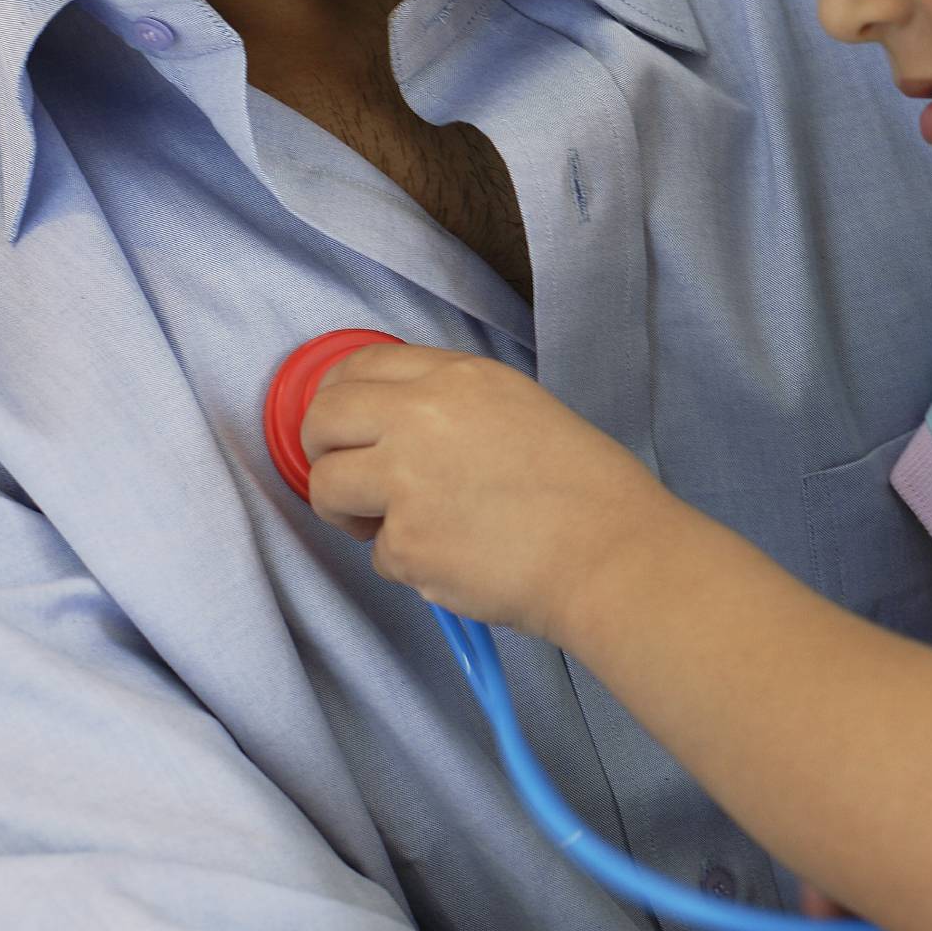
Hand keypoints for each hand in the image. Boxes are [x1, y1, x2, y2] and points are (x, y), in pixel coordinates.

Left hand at [301, 344, 672, 642]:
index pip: (359, 366)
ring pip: (327, 487)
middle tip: (348, 482)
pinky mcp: (407, 543)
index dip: (338, 397)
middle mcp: (422, 416)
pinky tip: (458, 560)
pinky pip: (377, 554)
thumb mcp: (517, 407)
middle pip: (322, 418)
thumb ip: (449, 405)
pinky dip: (408, 564)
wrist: (609, 552)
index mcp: (456, 377)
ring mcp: (407, 480)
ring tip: (399, 529)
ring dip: (349, 513)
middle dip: (322, 452)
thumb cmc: (583, 488)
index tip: (340, 424)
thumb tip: (391, 425)